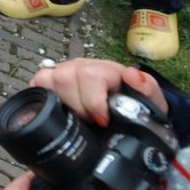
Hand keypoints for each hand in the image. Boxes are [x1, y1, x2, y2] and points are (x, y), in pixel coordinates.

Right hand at [30, 57, 167, 126]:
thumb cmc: (139, 106)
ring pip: (47, 78)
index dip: (92, 100)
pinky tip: (58, 112)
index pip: (90, 74)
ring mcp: (66, 73)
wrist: (132, 113)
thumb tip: (132, 75)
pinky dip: (42, 97)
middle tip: (89, 122)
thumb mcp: (152, 102)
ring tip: (75, 119)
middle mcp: (83, 67)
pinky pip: (37, 83)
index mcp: (106, 69)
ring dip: (60, 102)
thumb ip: (148, 88)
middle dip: (76, 106)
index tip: (101, 120)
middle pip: (65, 76)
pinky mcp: (52, 83)